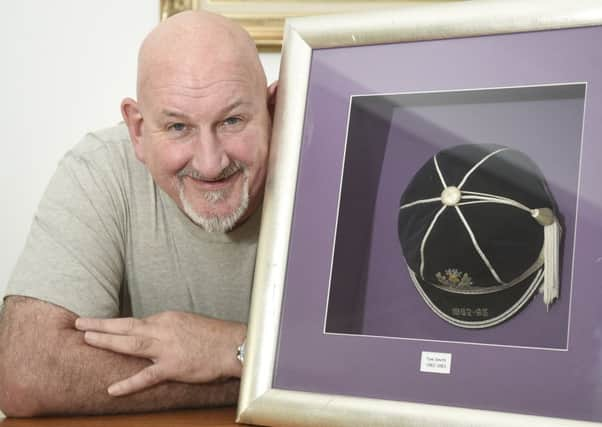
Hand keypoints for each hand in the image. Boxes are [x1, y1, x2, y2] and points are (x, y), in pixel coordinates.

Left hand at [75, 311, 245, 396]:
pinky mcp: (173, 367)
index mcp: (167, 318)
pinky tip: (112, 389)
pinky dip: (128, 383)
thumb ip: (168, 327)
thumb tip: (153, 333)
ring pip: (130, 343)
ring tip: (87, 339)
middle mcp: (163, 329)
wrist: (234, 345)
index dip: (116, 324)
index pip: (136, 321)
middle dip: (101, 325)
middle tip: (80, 323)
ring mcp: (166, 348)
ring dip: (106, 340)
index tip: (101, 324)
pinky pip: (146, 376)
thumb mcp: (188, 322)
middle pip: (126, 326)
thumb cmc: (215, 335)